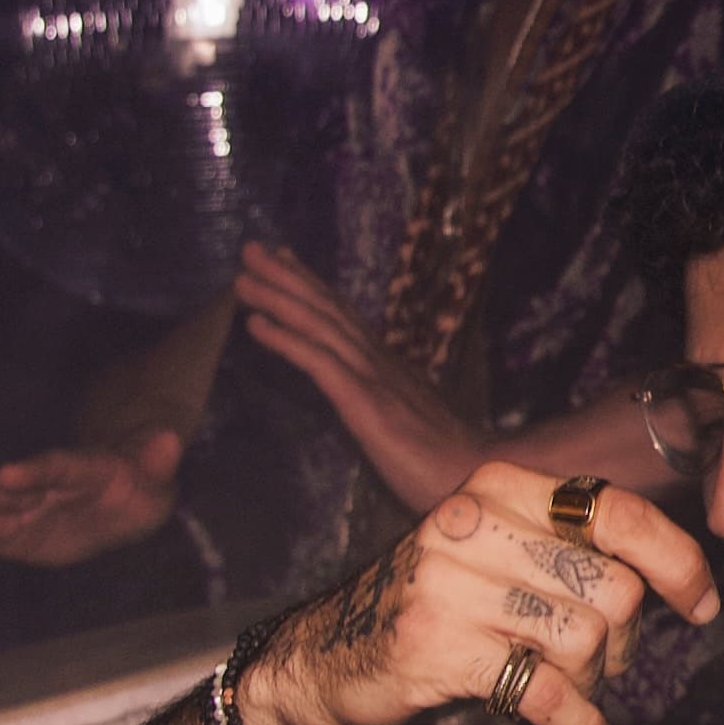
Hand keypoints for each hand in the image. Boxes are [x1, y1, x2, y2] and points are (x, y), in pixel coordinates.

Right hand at [0, 431, 184, 575]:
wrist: (122, 492)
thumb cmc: (141, 479)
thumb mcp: (157, 472)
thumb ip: (158, 460)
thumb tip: (170, 440)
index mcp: (77, 468)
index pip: (55, 467)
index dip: (33, 470)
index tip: (8, 473)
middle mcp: (40, 488)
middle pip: (10, 493)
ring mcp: (21, 513)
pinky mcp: (10, 538)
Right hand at [236, 461, 719, 724]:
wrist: (324, 657)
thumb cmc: (435, 604)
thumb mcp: (494, 545)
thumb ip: (568, 543)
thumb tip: (675, 570)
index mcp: (498, 485)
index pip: (618, 513)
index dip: (677, 562)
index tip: (701, 606)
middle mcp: (472, 522)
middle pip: (613, 588)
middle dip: (626, 640)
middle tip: (603, 662)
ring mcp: (451, 584)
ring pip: (587, 641)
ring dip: (595, 681)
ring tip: (568, 688)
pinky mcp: (439, 649)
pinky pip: (548, 693)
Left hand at [237, 244, 484, 512]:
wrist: (481, 476)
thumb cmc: (449, 461)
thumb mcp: (410, 423)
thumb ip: (388, 403)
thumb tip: (371, 397)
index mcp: (387, 367)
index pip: (345, 316)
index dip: (313, 286)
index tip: (285, 258)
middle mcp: (379, 362)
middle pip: (329, 310)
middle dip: (288, 277)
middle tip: (252, 248)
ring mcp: (374, 379)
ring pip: (320, 327)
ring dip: (278, 297)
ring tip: (242, 277)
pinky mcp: (367, 404)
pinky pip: (320, 363)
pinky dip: (286, 339)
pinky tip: (255, 324)